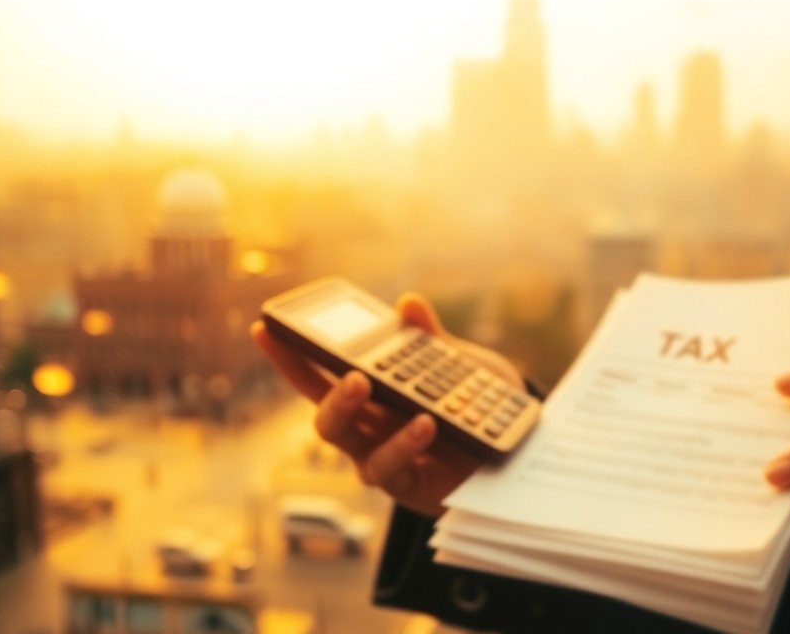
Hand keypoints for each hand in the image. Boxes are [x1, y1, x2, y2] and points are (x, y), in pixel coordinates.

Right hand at [250, 293, 523, 516]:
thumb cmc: (484, 410)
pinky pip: (389, 468)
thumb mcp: (464, 366)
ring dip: (353, 412)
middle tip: (351, 372)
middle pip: (325, 412)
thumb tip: (407, 303)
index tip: (264, 326)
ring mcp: (383, 458)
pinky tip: (424, 423)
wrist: (524, 449)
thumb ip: (432, 340)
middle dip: (325, 386)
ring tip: (369, 384)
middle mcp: (369, 428)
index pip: (322, 373)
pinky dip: (403, 444)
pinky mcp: (406, 486)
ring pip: (346, 442)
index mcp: (374, 394)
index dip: (290, 353)